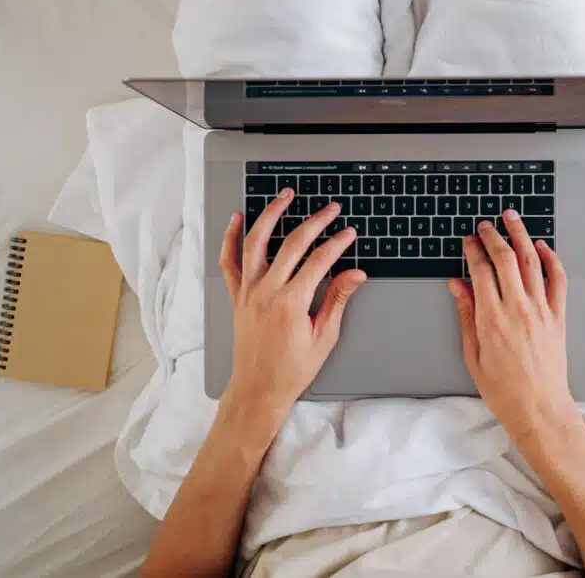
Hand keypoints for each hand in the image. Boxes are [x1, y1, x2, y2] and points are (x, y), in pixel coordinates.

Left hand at [218, 188, 365, 427]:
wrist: (258, 389)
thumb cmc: (291, 369)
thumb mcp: (324, 337)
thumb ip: (337, 300)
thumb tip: (355, 275)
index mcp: (292, 302)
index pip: (320, 261)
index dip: (338, 243)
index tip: (349, 233)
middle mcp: (267, 291)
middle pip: (292, 244)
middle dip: (315, 222)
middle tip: (331, 209)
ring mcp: (248, 291)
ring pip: (257, 242)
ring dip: (271, 214)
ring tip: (285, 196)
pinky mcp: (237, 296)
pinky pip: (229, 262)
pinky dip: (230, 238)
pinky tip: (237, 219)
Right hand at [448, 209, 580, 443]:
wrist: (539, 409)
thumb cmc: (503, 389)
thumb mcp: (472, 355)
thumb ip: (466, 315)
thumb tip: (457, 285)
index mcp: (491, 318)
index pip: (480, 270)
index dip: (473, 250)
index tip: (468, 240)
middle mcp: (517, 308)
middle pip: (505, 259)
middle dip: (493, 236)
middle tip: (486, 225)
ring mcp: (541, 310)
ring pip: (532, 261)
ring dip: (521, 235)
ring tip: (512, 219)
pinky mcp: (559, 316)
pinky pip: (558, 279)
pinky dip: (551, 259)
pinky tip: (542, 247)